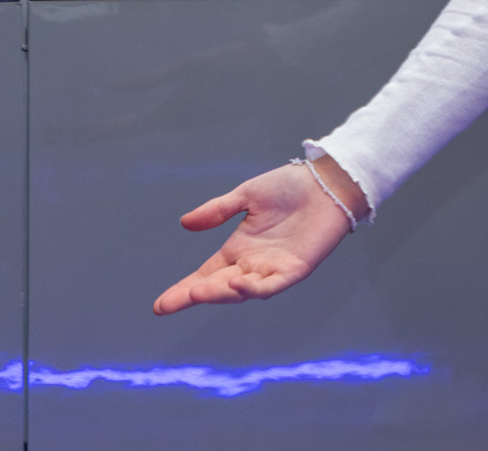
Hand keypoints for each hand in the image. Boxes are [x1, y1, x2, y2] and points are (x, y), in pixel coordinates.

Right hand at [151, 158, 362, 314]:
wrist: (327, 181)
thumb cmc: (290, 187)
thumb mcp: (247, 196)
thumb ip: (218, 211)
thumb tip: (185, 223)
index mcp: (239, 250)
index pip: (206, 275)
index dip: (184, 290)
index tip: (160, 305)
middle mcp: (253, 264)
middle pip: (219, 287)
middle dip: (195, 296)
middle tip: (169, 304)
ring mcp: (274, 269)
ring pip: (243, 290)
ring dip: (220, 293)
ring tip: (197, 292)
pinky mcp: (296, 269)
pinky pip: (273, 285)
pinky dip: (255, 288)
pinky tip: (238, 282)